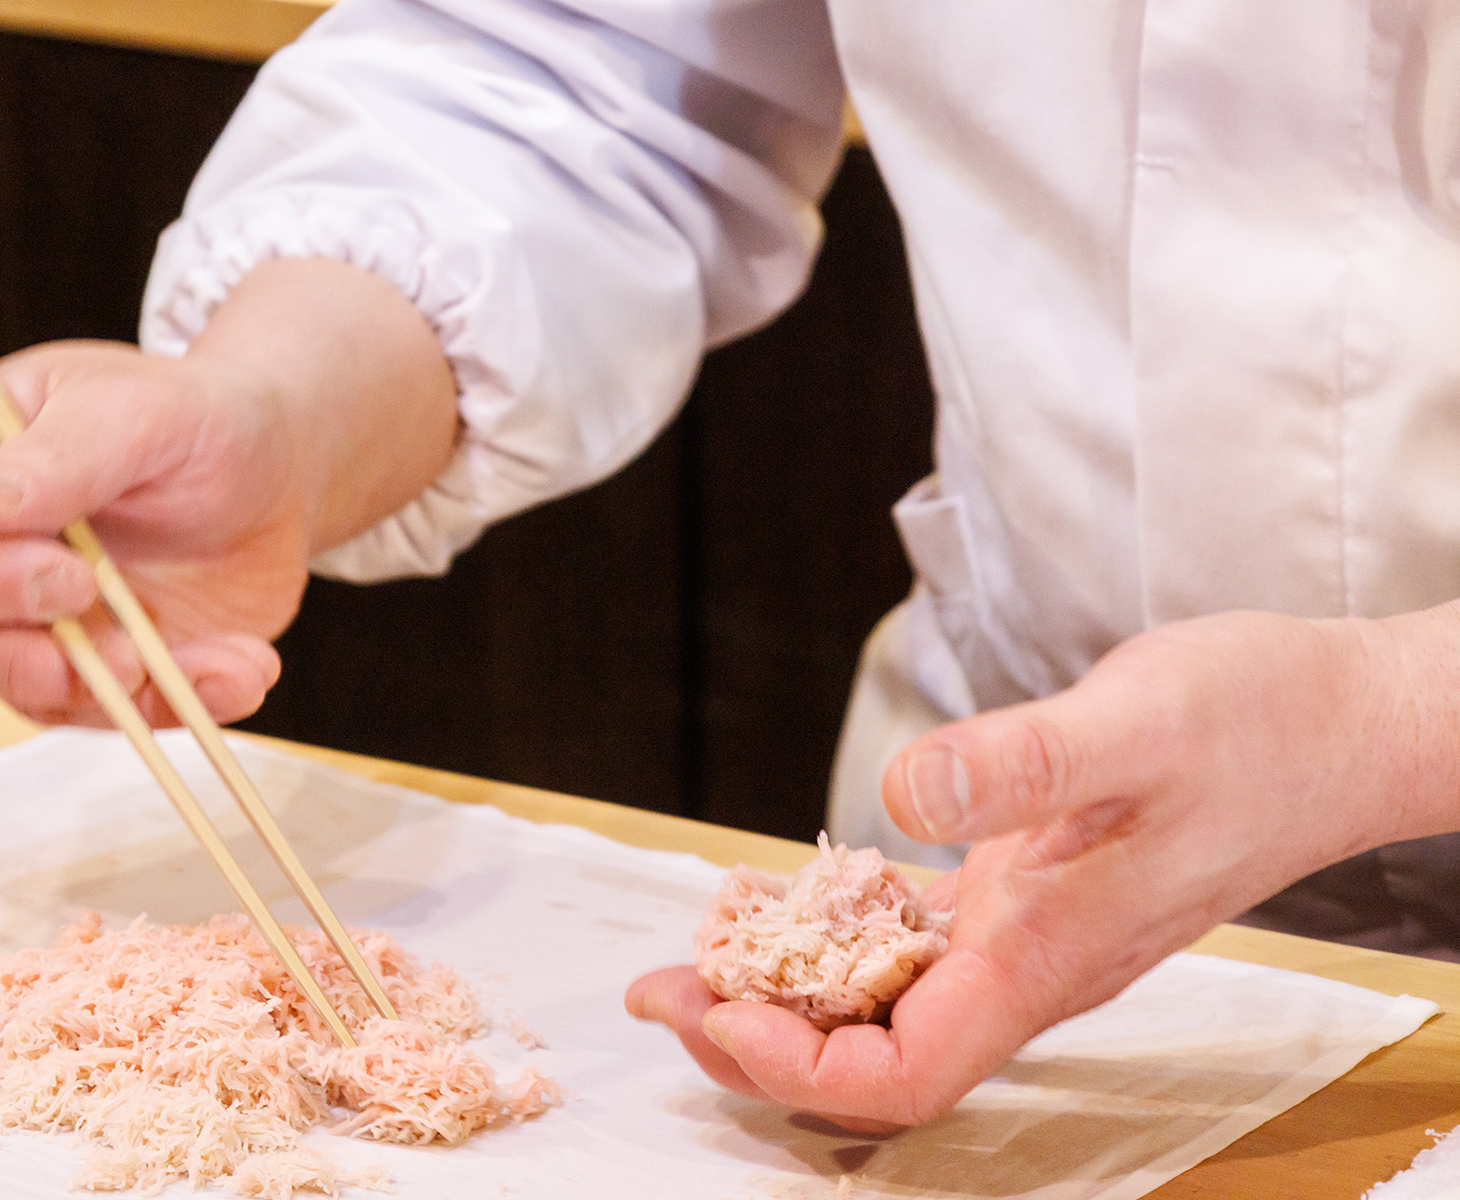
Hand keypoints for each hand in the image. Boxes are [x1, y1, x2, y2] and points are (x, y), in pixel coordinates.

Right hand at [0, 341, 303, 724]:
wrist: (273, 468)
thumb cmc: (194, 415)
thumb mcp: (140, 411)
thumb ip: (59, 456)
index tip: (73, 579)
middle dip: (20, 657)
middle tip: (121, 648)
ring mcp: (21, 617)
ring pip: (15, 691)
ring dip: (110, 694)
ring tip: (212, 661)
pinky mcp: (84, 665)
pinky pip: (104, 713)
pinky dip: (175, 705)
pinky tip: (242, 671)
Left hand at [629, 607, 1459, 1126]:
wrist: (1339, 719)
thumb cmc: (1260, 725)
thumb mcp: (1136, 723)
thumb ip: (1022, 763)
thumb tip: (904, 794)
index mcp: (1044, 959)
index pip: (900, 1075)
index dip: (792, 1067)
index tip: (707, 1010)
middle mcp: (1027, 964)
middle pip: (871, 1057)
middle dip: (755, 1038)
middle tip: (661, 982)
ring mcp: (1026, 931)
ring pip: (883, 1002)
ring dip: (785, 987)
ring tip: (699, 945)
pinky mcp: (1026, 887)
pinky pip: (913, 938)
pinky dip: (839, 926)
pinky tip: (786, 894)